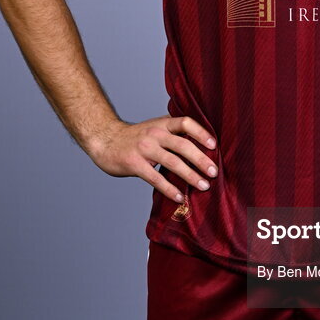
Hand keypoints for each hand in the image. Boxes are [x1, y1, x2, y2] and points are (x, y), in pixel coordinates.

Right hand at [88, 115, 216, 202]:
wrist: (105, 140)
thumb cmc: (135, 137)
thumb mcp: (154, 127)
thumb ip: (173, 133)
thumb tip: (201, 146)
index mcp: (162, 124)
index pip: (185, 122)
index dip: (201, 133)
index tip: (214, 146)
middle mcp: (154, 134)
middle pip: (183, 145)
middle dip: (201, 159)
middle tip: (214, 172)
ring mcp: (144, 149)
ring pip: (173, 162)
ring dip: (191, 176)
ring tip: (204, 185)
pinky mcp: (135, 164)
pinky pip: (156, 179)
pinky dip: (170, 189)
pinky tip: (180, 197)